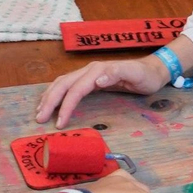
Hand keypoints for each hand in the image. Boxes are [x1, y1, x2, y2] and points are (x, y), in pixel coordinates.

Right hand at [35, 56, 169, 128]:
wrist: (152, 69)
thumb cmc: (145, 75)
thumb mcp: (135, 74)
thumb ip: (116, 74)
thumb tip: (96, 80)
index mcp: (97, 70)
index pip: (76, 89)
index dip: (66, 105)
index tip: (59, 123)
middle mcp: (90, 70)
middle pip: (63, 84)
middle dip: (50, 101)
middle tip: (40, 119)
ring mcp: (88, 73)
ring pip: (62, 83)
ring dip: (50, 97)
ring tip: (40, 112)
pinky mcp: (90, 79)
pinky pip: (68, 85)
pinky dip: (57, 94)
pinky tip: (51, 103)